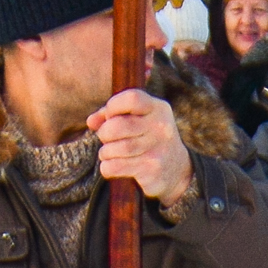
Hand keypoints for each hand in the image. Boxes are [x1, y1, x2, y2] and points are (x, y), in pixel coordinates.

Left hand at [90, 88, 192, 209]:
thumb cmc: (148, 139)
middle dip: (104, 133)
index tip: (110, 116)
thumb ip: (112, 115)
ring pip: (113, 149)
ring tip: (111, 153)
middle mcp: (161, 126)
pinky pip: (114, 167)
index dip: (113, 106)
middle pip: (116, 126)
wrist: (177, 169)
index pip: (132, 98)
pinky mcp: (152, 169)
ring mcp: (158, 149)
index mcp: (158, 108)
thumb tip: (91, 121)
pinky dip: (107, 168)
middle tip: (108, 139)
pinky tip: (114, 167)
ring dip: (105, 153)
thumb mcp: (137, 120)